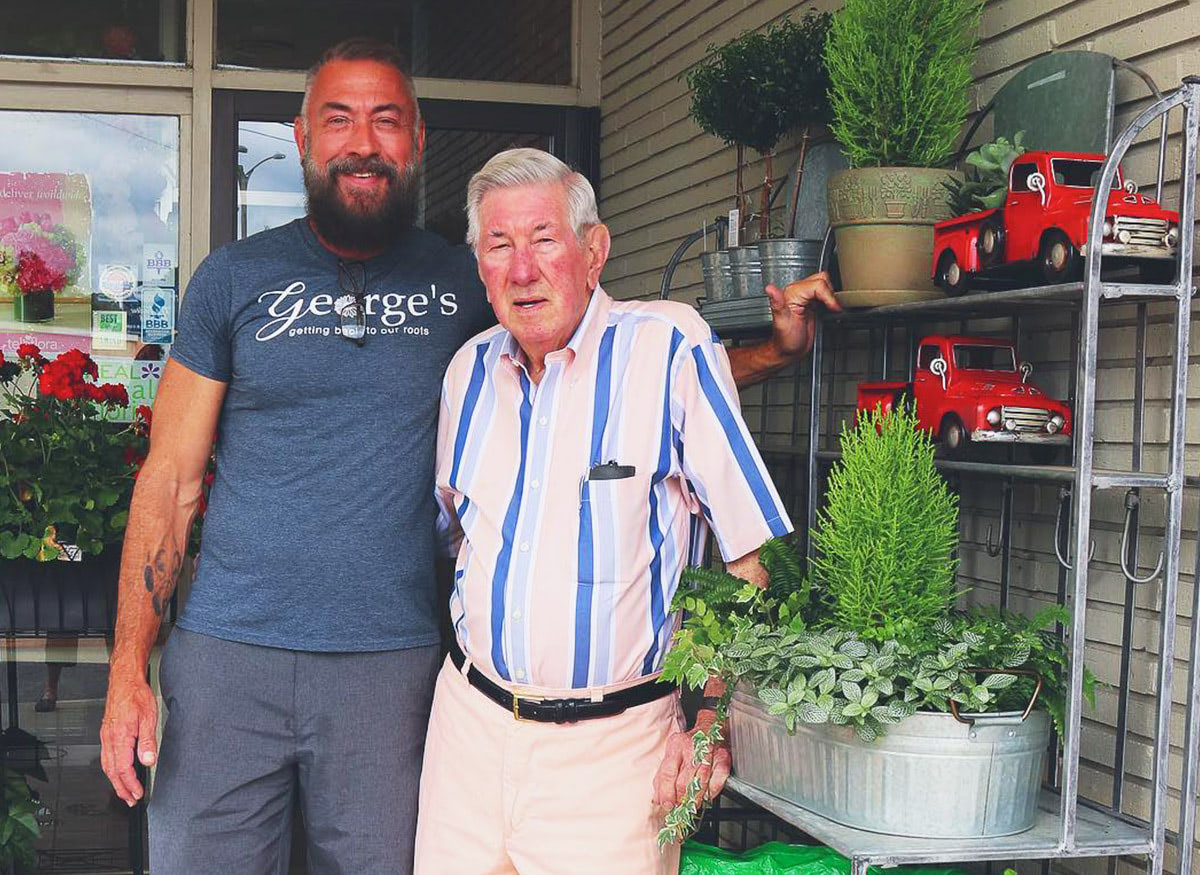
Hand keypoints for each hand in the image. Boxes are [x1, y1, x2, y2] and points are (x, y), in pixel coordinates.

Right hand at [100, 669, 157, 805]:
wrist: (123, 680)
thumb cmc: (136, 695)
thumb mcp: (149, 717)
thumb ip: (148, 742)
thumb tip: (148, 762)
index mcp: (119, 737)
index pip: (123, 769)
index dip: (130, 785)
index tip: (138, 794)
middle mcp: (108, 739)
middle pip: (111, 772)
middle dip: (120, 789)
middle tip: (130, 801)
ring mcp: (105, 737)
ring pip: (106, 766)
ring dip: (115, 782)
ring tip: (125, 792)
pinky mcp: (106, 734)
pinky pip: (106, 757)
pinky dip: (111, 770)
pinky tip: (117, 773)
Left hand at [651, 721, 730, 813]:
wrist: (712, 728)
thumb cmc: (690, 744)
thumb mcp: (672, 754)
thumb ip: (663, 777)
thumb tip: (658, 798)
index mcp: (675, 745)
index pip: (667, 773)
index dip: (666, 792)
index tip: (666, 804)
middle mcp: (692, 747)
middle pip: (684, 779)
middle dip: (681, 798)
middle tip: (678, 809)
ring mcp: (709, 752)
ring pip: (701, 781)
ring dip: (695, 798)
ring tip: (691, 806)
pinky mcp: (723, 757)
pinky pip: (718, 779)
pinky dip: (712, 791)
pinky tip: (706, 797)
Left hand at [764, 271, 839, 360]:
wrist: (788, 350)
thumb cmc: (784, 340)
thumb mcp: (781, 323)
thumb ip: (777, 304)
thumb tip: (770, 289)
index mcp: (792, 293)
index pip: (817, 284)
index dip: (828, 296)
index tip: (833, 308)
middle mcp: (798, 292)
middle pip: (822, 280)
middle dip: (830, 294)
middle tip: (832, 309)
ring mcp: (806, 297)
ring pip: (825, 284)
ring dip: (831, 296)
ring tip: (831, 309)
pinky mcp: (812, 303)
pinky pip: (826, 294)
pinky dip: (831, 300)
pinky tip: (830, 310)